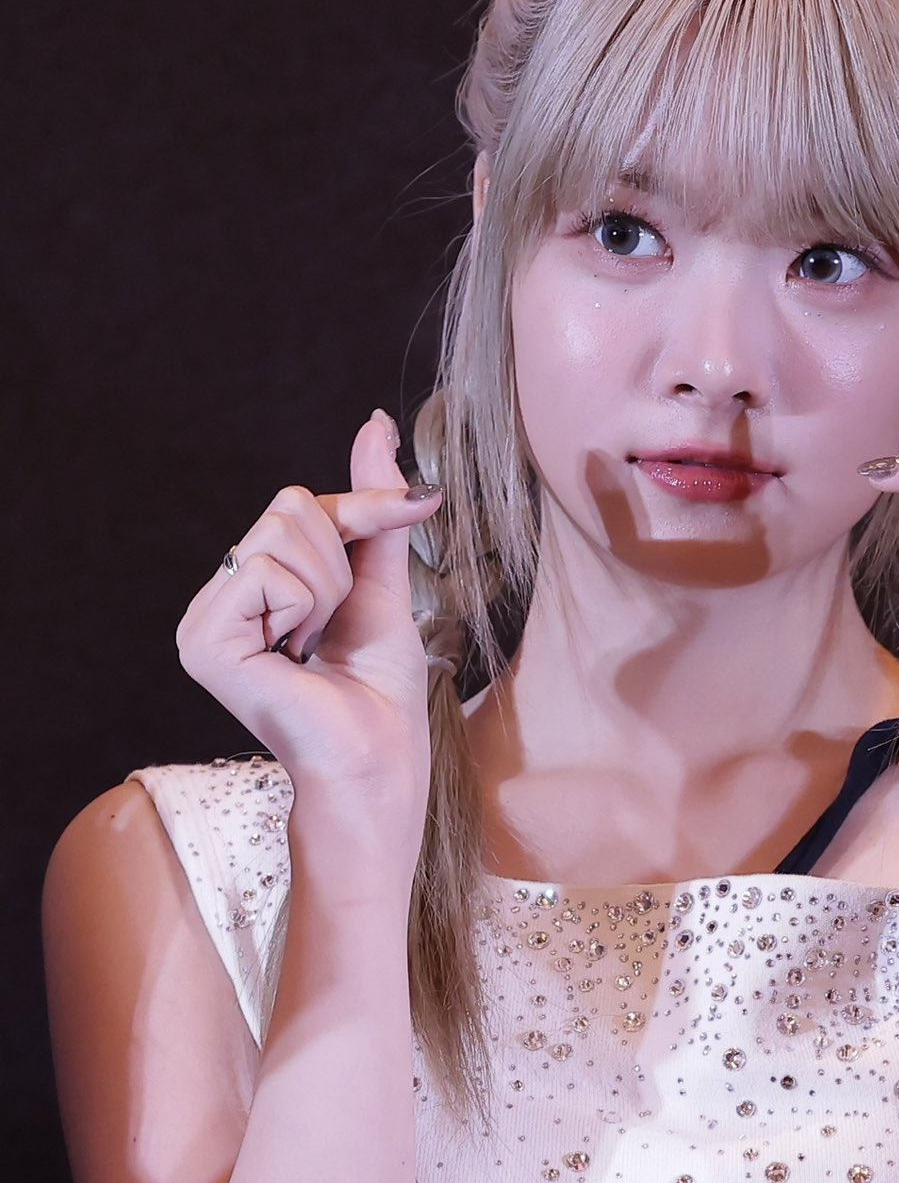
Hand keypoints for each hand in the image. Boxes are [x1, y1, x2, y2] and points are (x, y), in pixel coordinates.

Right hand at [175, 410, 443, 847]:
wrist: (377, 760)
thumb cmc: (379, 690)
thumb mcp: (380, 579)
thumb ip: (371, 506)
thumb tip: (375, 422)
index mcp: (250, 589)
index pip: (300, 504)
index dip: (362, 515)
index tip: (413, 517)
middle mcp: (217, 600)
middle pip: (288, 508)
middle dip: (339, 564)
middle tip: (333, 630)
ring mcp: (202, 621)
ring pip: (280, 533)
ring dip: (327, 589)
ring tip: (315, 646)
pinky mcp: (202, 640)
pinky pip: (268, 569)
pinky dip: (304, 607)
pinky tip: (295, 657)